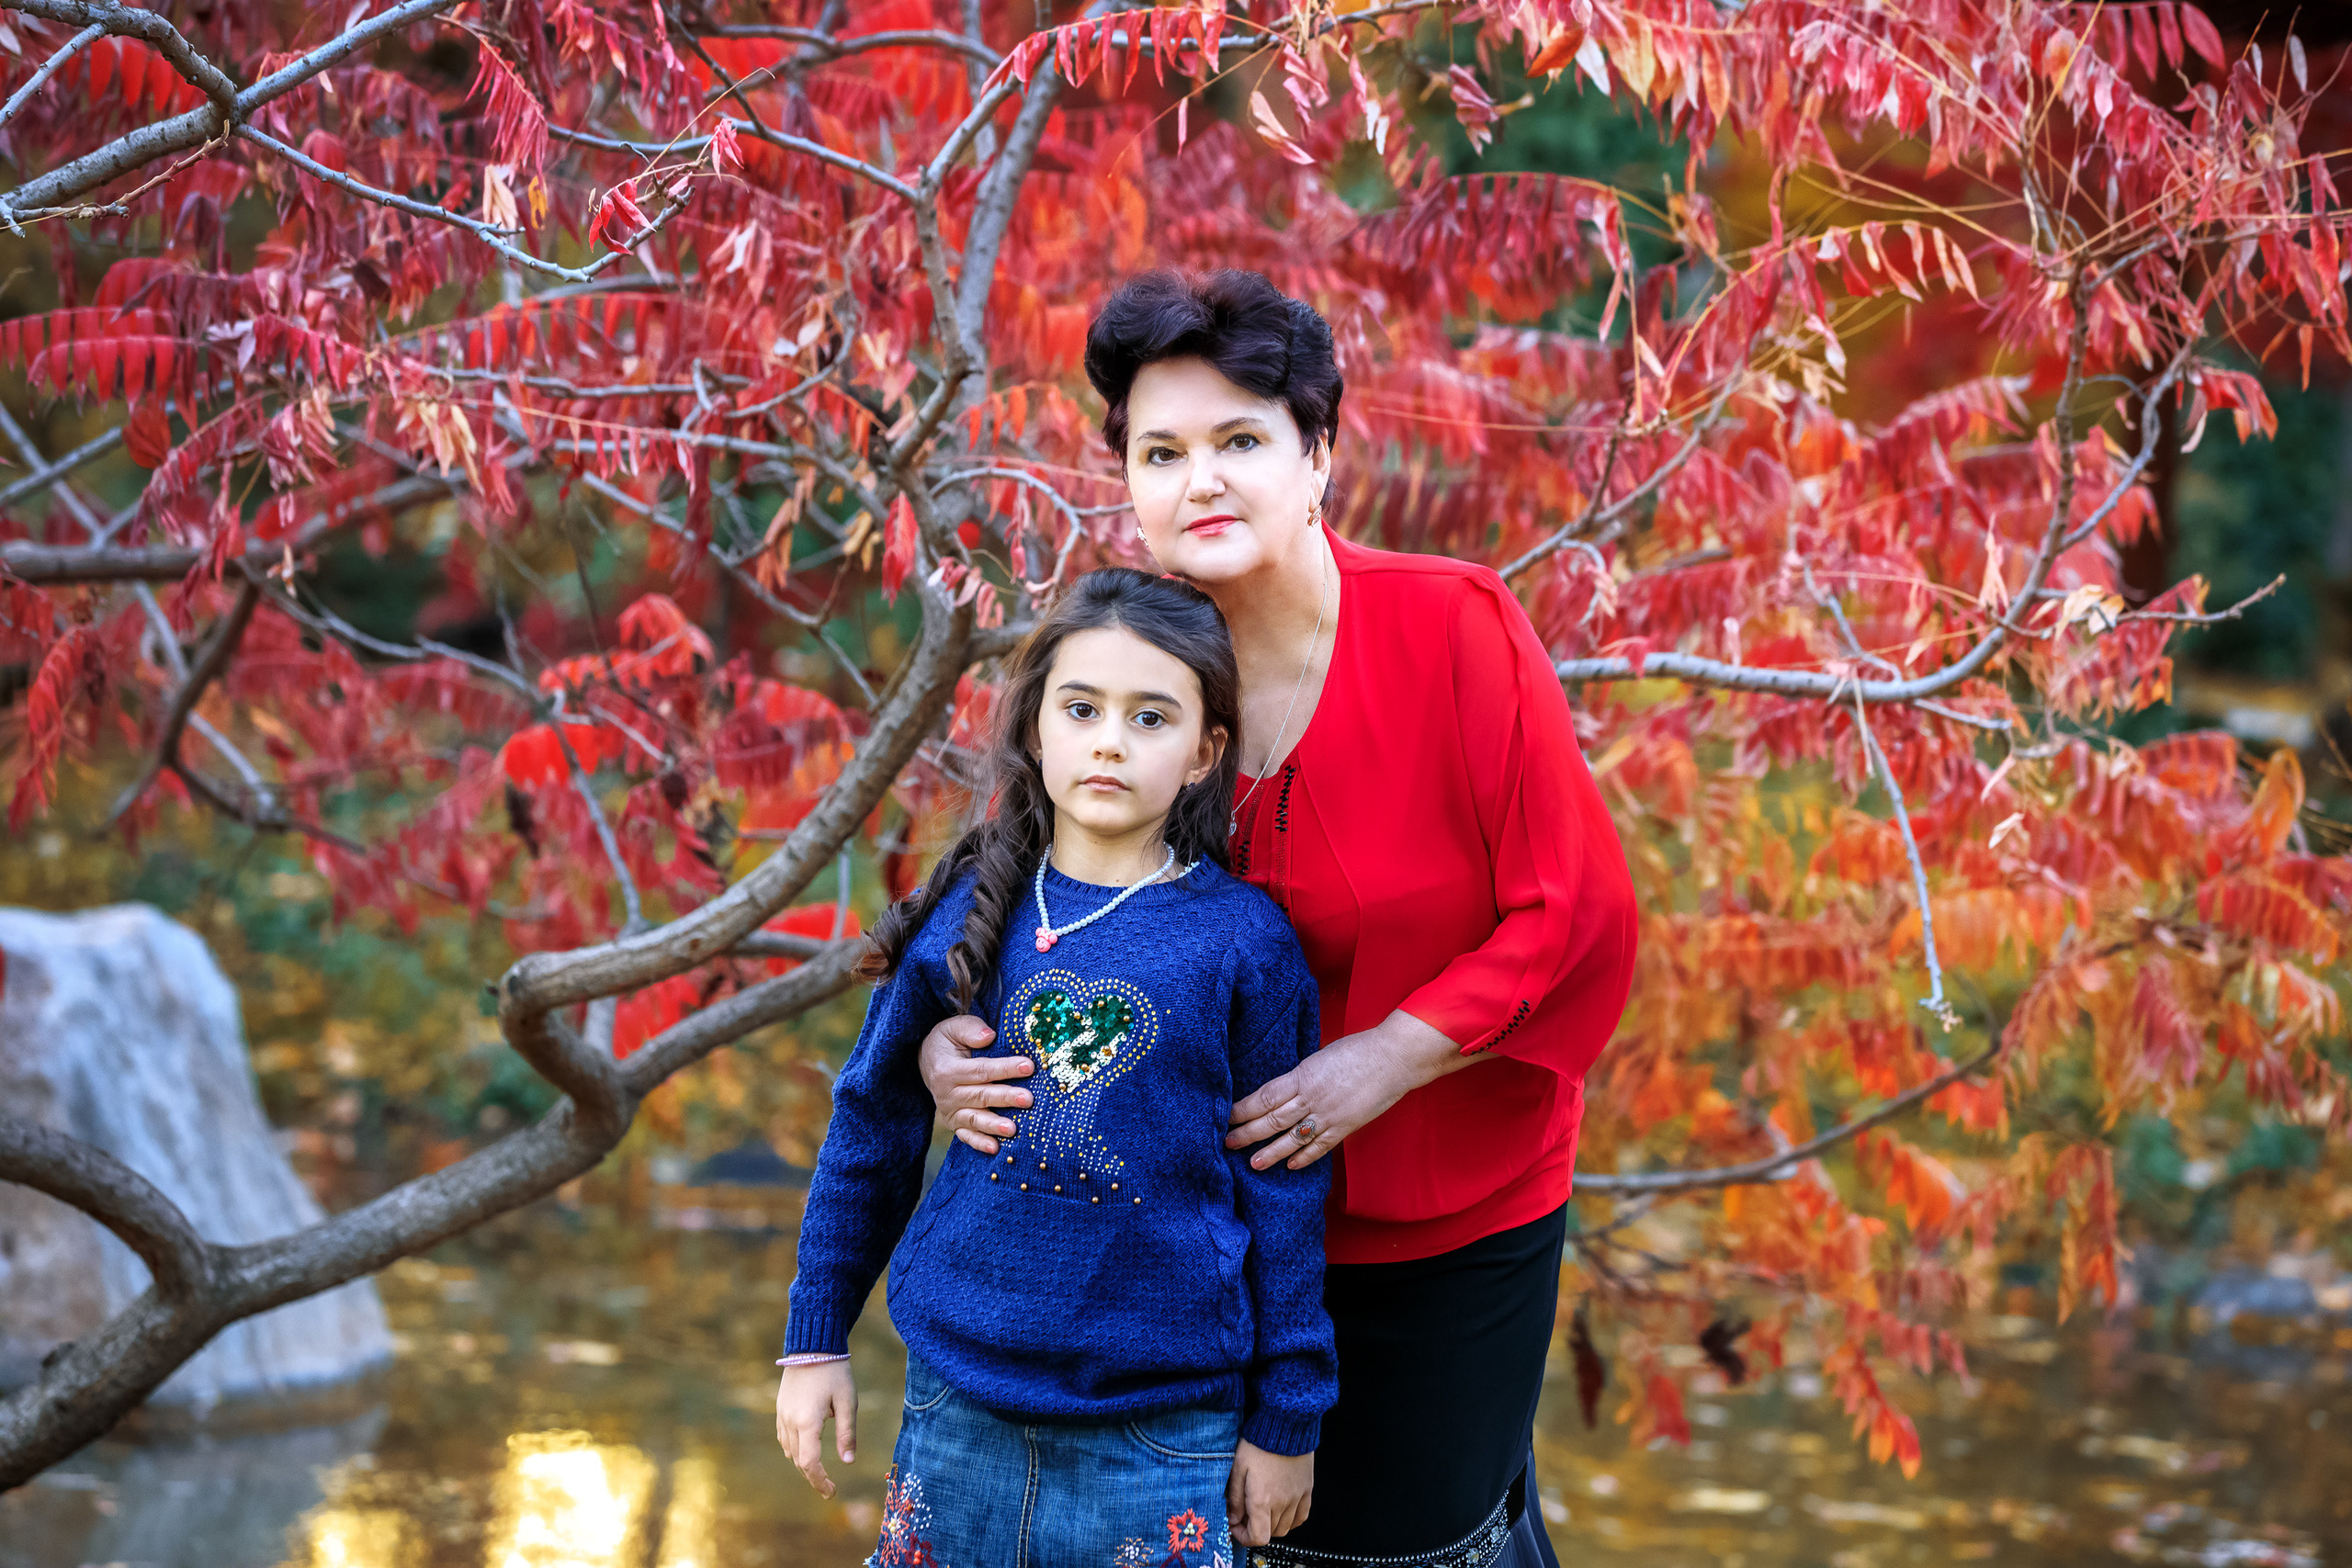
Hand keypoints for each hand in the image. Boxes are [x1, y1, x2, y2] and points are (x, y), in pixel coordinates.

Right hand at [775, 1360, 856, 1497]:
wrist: (812, 1345)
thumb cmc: (834, 1372)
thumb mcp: (847, 1402)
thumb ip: (847, 1433)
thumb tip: (848, 1461)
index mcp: (807, 1422)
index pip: (810, 1463)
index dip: (820, 1481)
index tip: (831, 1493)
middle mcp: (790, 1422)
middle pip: (798, 1461)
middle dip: (813, 1477)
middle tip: (829, 1488)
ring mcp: (782, 1415)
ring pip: (789, 1451)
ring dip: (803, 1464)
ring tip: (819, 1472)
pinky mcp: (780, 1408)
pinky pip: (784, 1437)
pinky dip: (794, 1450)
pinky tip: (804, 1451)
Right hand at [916, 1014, 1033, 1153]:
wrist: (928, 1062)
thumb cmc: (947, 1043)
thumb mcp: (953, 1028)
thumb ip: (970, 1029)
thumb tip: (988, 1036)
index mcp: (948, 1069)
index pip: (981, 1070)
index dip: (1005, 1068)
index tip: (1028, 1066)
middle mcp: (947, 1093)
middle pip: (981, 1095)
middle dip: (1006, 1097)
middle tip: (1028, 1099)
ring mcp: (950, 1111)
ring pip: (975, 1119)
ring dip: (994, 1125)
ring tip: (1012, 1129)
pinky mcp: (955, 1123)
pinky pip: (966, 1136)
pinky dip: (979, 1143)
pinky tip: (995, 1149)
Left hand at [1227, 1010, 1467, 1170]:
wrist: (1394, 1058)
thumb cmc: (1358, 1050)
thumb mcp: (1320, 1058)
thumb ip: (1301, 1076)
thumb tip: (1284, 1090)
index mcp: (1302, 1076)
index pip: (1265, 1097)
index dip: (1243, 1109)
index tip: (1226, 1116)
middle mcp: (1312, 1098)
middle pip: (1273, 1119)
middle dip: (1248, 1133)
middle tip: (1228, 1143)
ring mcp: (1329, 1115)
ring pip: (1293, 1137)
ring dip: (1271, 1152)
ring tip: (1254, 1163)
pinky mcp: (1346, 1127)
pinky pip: (1321, 1146)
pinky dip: (1305, 1157)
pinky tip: (1291, 1166)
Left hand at [1227, 1440, 1312, 1545]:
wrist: (1286, 1425)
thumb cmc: (1259, 1443)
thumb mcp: (1238, 1468)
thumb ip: (1235, 1498)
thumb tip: (1233, 1518)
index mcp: (1262, 1500)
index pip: (1257, 1537)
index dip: (1244, 1538)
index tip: (1236, 1526)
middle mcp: (1282, 1503)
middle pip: (1270, 1533)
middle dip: (1254, 1528)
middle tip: (1245, 1513)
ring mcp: (1297, 1498)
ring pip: (1285, 1528)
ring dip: (1271, 1525)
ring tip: (1262, 1509)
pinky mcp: (1307, 1490)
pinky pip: (1301, 1517)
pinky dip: (1291, 1520)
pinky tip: (1281, 1510)